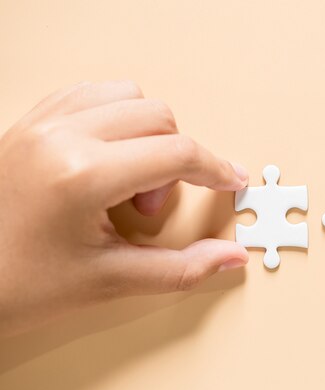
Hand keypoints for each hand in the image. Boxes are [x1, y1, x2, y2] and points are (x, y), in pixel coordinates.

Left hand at [0, 81, 248, 335]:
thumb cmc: (18, 286)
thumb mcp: (109, 282)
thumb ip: (182, 268)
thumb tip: (229, 257)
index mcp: (80, 175)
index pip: (176, 154)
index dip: (215, 169)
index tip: (229, 182)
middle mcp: (59, 136)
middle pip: (158, 117)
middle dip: (175, 160)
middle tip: (148, 208)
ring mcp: (40, 123)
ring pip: (127, 96)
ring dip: (147, 134)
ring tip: (127, 180)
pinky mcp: (29, 122)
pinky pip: (90, 94)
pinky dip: (115, 118)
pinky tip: (109, 156)